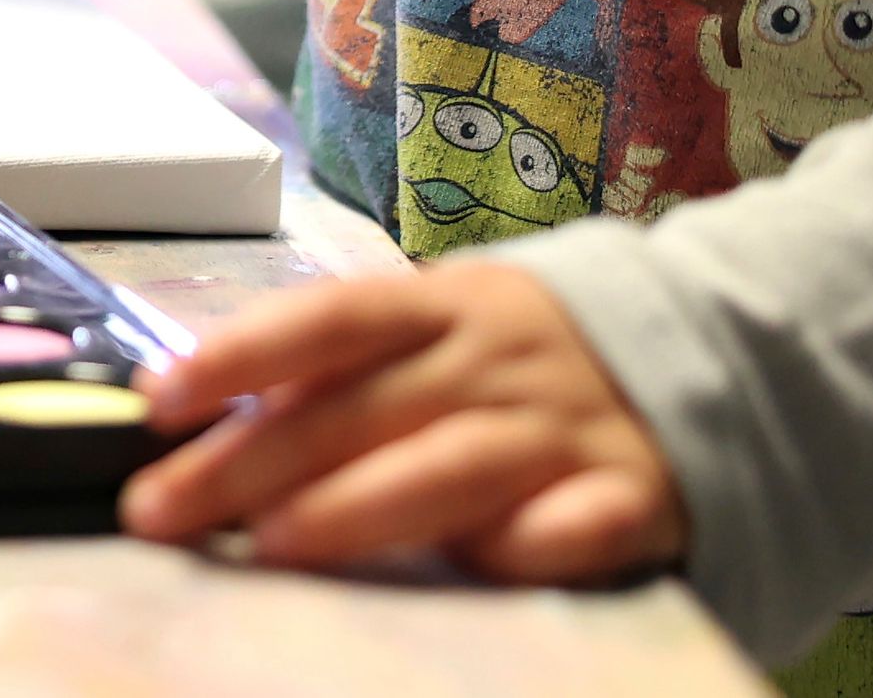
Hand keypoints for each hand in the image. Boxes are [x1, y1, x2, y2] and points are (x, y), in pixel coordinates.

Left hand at [122, 260, 686, 582]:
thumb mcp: (445, 333)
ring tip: (273, 545)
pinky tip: (483, 566)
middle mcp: (498, 358)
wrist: (713, 356)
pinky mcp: (637, 494)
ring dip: (361, 504)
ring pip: (453, 463)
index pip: (330, 319)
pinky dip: (535, 544)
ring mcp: (568, 425)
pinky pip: (583, 523)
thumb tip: (206, 421)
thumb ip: (349, 374)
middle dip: (253, 460)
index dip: (242, 353)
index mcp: (446, 307)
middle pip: (363, 406)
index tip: (159, 400)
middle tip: (162, 508)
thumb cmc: (525, 362)